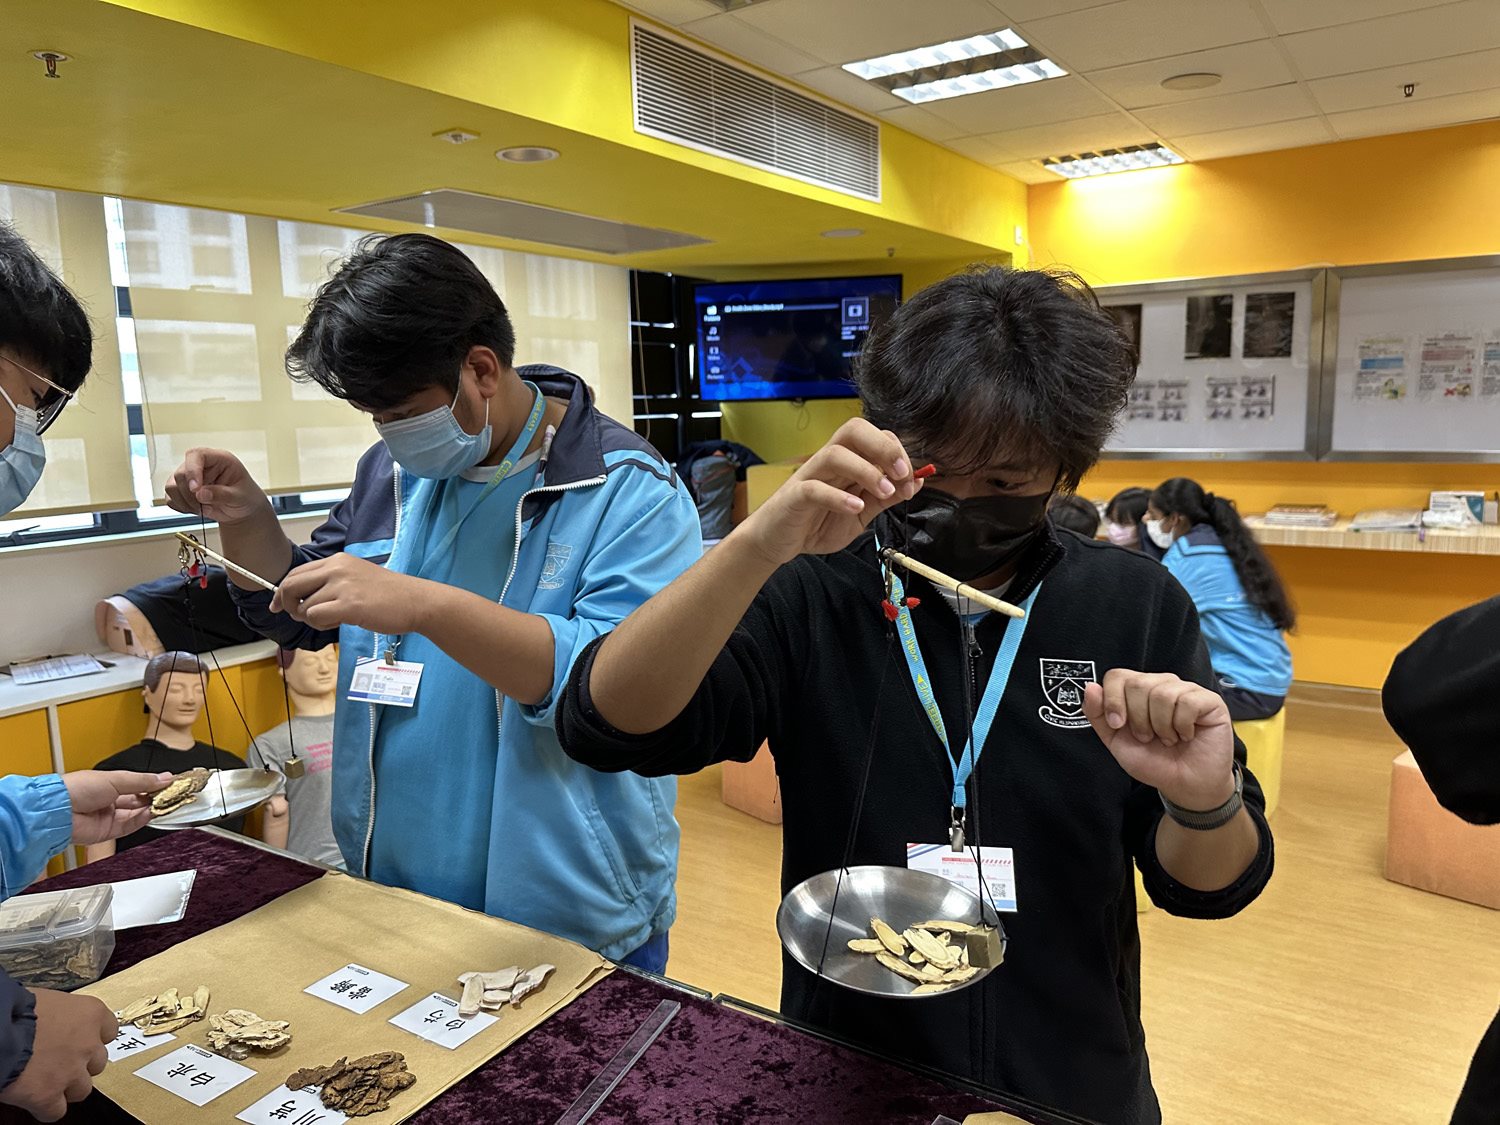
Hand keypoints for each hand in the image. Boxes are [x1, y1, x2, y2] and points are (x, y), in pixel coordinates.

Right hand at [0, 989, 114, 1121]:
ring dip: (67, 1088)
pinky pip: (56, 1111)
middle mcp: (89, 1044)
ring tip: (45, 1082)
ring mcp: (72, 1073)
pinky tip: (33, 1100)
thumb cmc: (17, 1007)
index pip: (109, 1030)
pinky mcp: (48, 1097)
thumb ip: (62, 1016)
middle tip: (58, 1062)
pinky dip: (46, 1108)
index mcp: (91, 1013)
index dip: (93, 1038)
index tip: (79, 1040)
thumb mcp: (48, 1000)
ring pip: (82, 1090)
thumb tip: (55, 1022)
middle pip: (97, 1063)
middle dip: (80, 1064)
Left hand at [61, 770, 173, 845]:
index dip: (155, 783)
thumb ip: (142, 781)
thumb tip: (164, 778)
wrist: (58, 811)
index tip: (171, 782)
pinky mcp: (108, 831)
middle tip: (173, 793)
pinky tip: (152, 812)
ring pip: (137, 813)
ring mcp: (109, 816)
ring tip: (166, 802)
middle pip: (139, 800)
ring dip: (152, 808)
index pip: (138, 784)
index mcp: (109, 784)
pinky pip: (131, 826)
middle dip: (156, 796)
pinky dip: (143, 819)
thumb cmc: (75, 789)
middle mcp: (109, 800)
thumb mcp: (115, 778)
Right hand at [164, 448, 271, 525]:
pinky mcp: (182, 491)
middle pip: (180, 474)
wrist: (242, 509)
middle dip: (190, 495)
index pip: (196, 455)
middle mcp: (201, 465)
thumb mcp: (240, 496)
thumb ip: (222, 494)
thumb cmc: (245, 496)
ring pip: (171, 486)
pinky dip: (181, 508)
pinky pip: (170, 499)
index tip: (196, 489)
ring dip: (185, 502)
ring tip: (204, 509)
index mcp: (218, 459)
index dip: (192, 470)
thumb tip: (201, 494)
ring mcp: (189, 477)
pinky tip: (197, 510)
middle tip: (205, 506)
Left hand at [270, 554, 427, 634]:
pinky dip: (320, 624)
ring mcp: (342, 586)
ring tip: (334, 619)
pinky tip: (338, 622)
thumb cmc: (389, 594)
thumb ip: (330, 583)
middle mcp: (337, 569)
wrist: (416, 601)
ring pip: (305, 606)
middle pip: (291, 585)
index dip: (282, 591)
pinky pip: (316, 617)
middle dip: (287, 604)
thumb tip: (302, 600)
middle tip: (297, 615)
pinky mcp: (349, 605)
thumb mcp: (356, 578)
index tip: (278, 604)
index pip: (296, 573)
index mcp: (337, 561)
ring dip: (312, 619)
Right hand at [738, 419, 918, 566]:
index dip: (898, 452)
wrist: (777, 542)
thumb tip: (918, 480)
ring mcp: (810, 477)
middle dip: (883, 447)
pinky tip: (855, 507)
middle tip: (901, 474)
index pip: (874, 436)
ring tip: (884, 493)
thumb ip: (885, 497)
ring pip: (835, 454)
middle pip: (854, 430)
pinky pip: (814, 488)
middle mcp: (828, 462)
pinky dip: (838, 497)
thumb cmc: (816, 523)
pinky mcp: (794, 497)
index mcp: (846, 462)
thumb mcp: (861, 513)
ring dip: (866, 470)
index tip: (911, 480)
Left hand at [1083, 670, 1235, 810]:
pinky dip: (1182, 726)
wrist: (1184, 785)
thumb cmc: (1153, 761)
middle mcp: (1162, 684)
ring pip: (1162, 693)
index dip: (1113, 701)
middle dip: (1138, 719)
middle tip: (1149, 738)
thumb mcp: (1116, 740)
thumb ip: (1098, 715)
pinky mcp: (1210, 701)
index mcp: (1138, 690)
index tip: (1118, 725)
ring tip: (1168, 739)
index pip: (1117, 676)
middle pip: (1137, 684)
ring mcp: (1187, 690)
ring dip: (1161, 726)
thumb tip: (1090, 687)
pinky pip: (1187, 702)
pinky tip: (1187, 735)